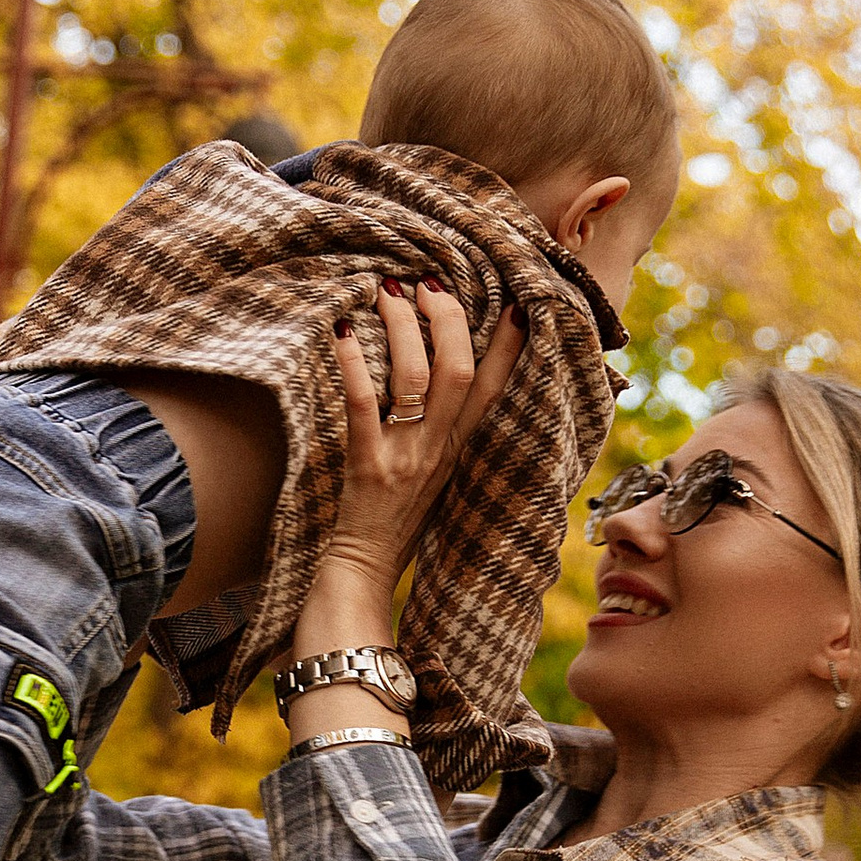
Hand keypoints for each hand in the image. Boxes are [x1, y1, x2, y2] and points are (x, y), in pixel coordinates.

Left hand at [279, 280, 522, 699]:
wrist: (362, 578)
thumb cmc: (398, 523)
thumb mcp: (441, 477)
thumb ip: (453, 434)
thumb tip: (457, 383)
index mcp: (464, 452)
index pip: (498, 389)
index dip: (510, 343)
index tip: (516, 299)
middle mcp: (442, 452)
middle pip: (461, 371)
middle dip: (450, 318)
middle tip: (429, 282)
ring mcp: (406, 460)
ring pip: (416, 379)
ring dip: (402, 328)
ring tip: (385, 292)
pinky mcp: (365, 468)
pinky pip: (364, 408)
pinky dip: (354, 365)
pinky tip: (344, 332)